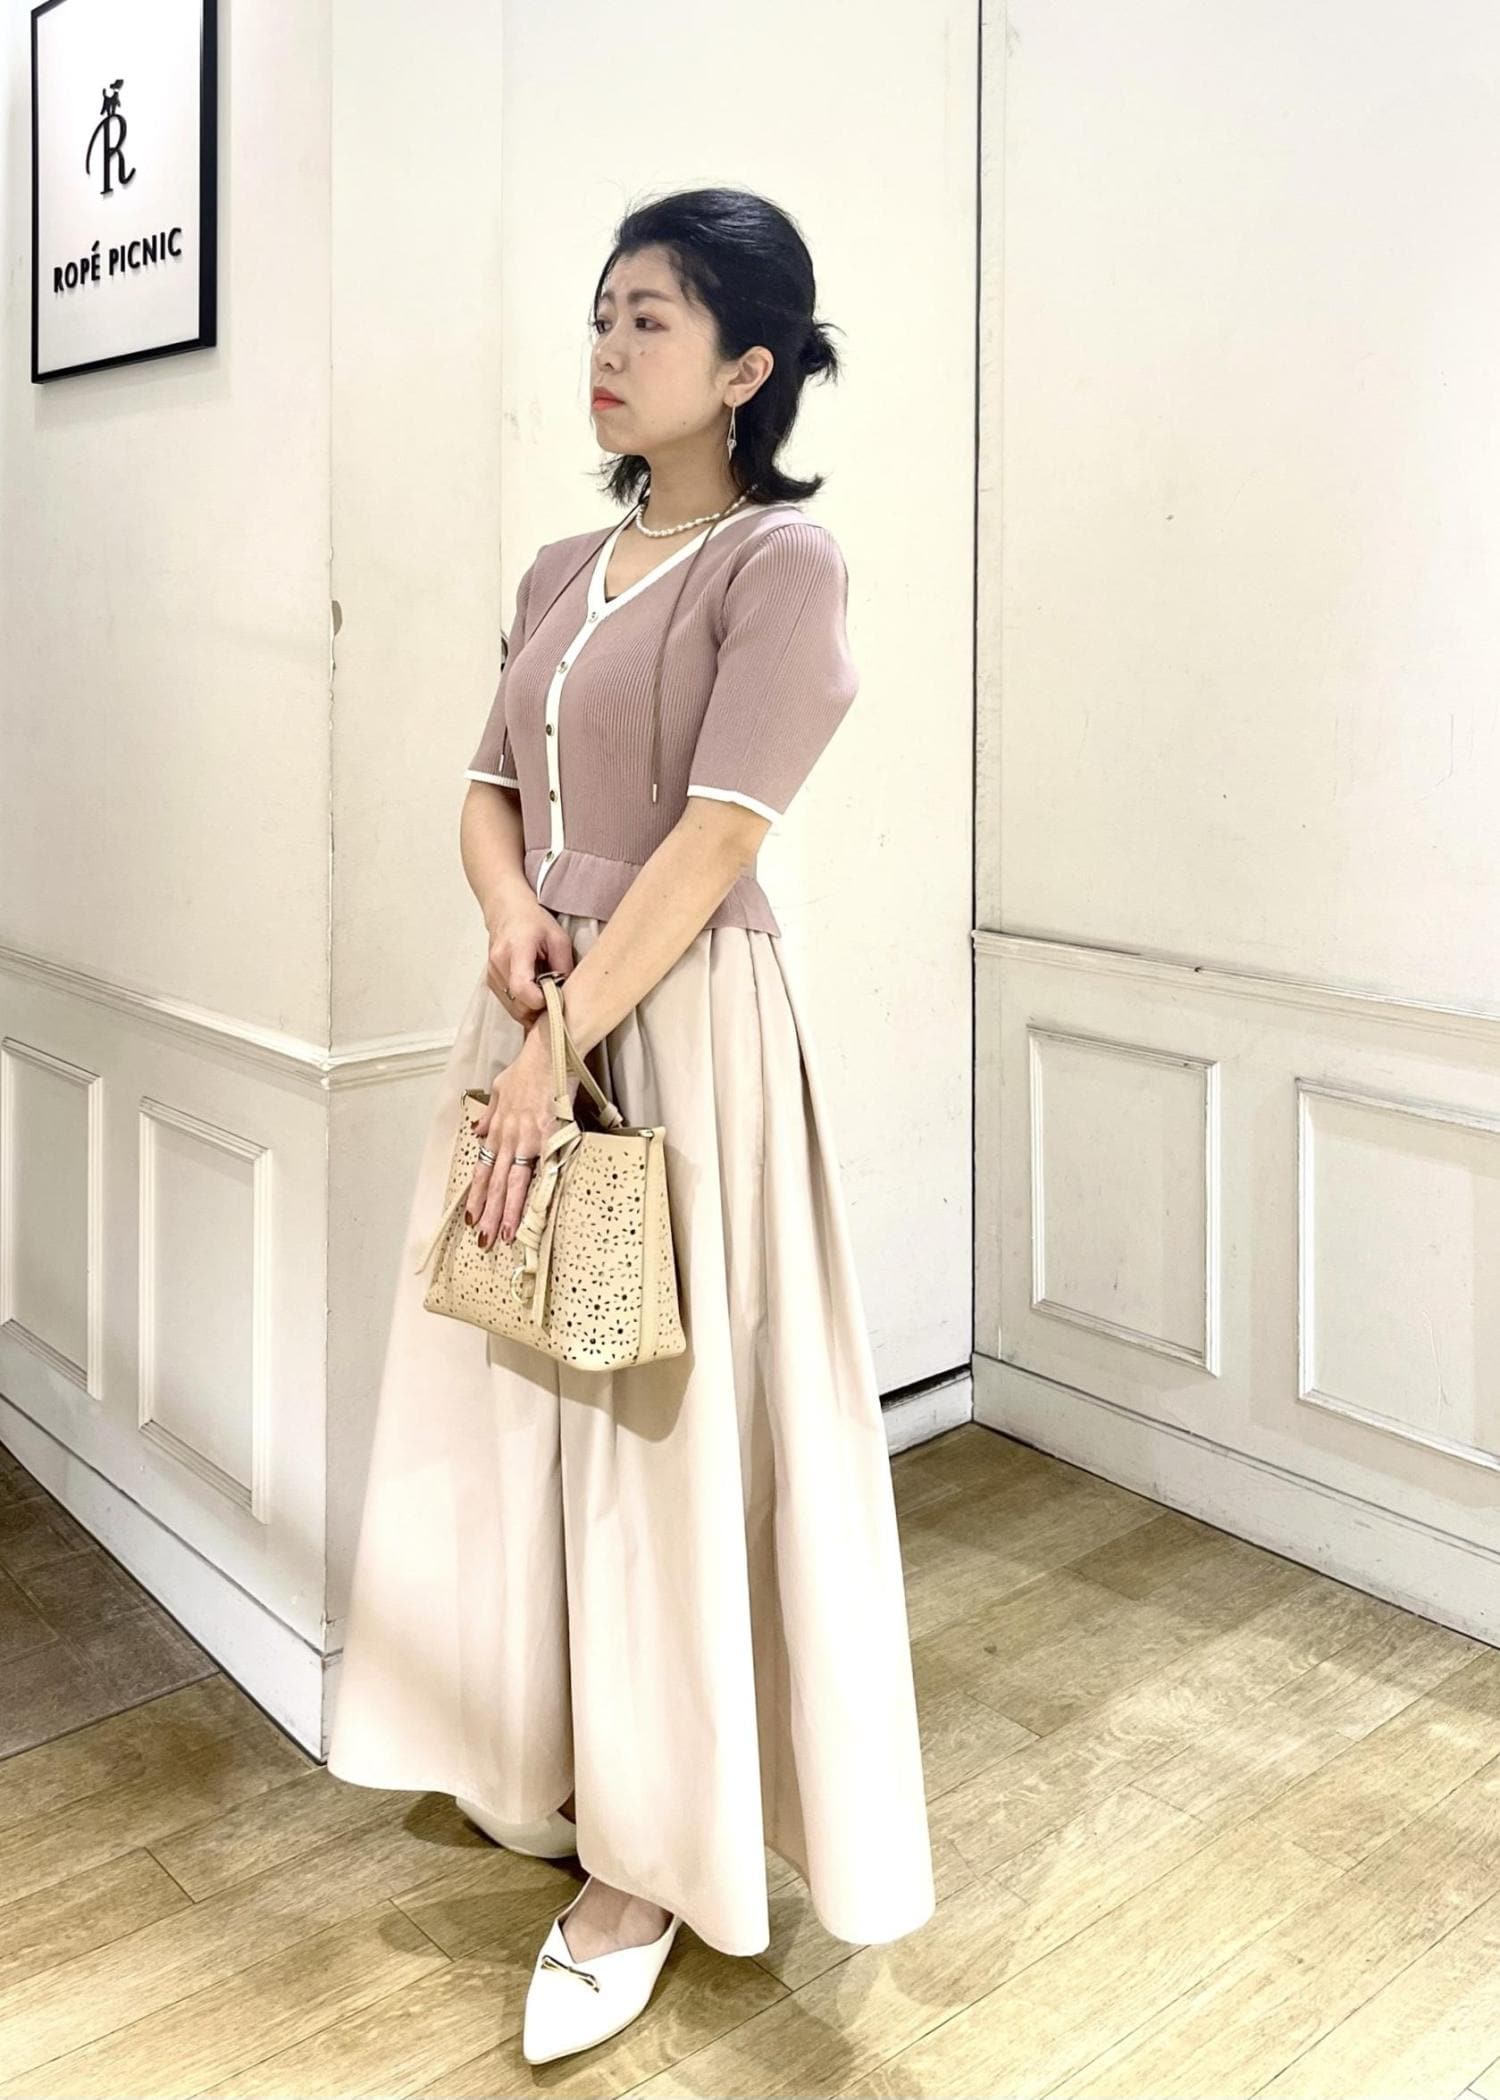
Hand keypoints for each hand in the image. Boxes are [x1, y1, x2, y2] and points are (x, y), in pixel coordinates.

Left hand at [465, 1007, 583, 1248]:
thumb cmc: (528, 1069)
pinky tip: (535, 1210)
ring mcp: (528, 1139)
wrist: (549, 1053)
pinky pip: (541, 1170)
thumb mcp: (500, 1090)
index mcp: (497, 1129)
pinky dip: (537, 1191)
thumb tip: (478, 1132)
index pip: (484, 1170)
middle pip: (496, 1183)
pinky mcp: (549, 1136)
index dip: (478, 1195)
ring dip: (508, 1211)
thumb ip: (489, 1114)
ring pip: (514, 1182)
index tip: (472, 1217)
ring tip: (503, 1234)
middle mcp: (509, 1138)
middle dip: (488, 1213)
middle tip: (483, 1240)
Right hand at [485, 900, 575, 1030]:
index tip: (554, 998)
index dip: (539, 1001)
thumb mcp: (558, 939)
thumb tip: (567, 994)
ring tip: (545, 996)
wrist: (507, 912)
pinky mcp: (491, 982)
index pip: (521, 988)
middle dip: (539, 1010)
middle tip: (555, 1000)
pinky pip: (508, 1005)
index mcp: (516, 950)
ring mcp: (492, 975)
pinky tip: (534, 994)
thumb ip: (564, 967)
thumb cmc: (534, 922)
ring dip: (531, 1010)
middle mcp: (499, 965)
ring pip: (513, 1010)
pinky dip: (523, 1006)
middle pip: (518, 1005)